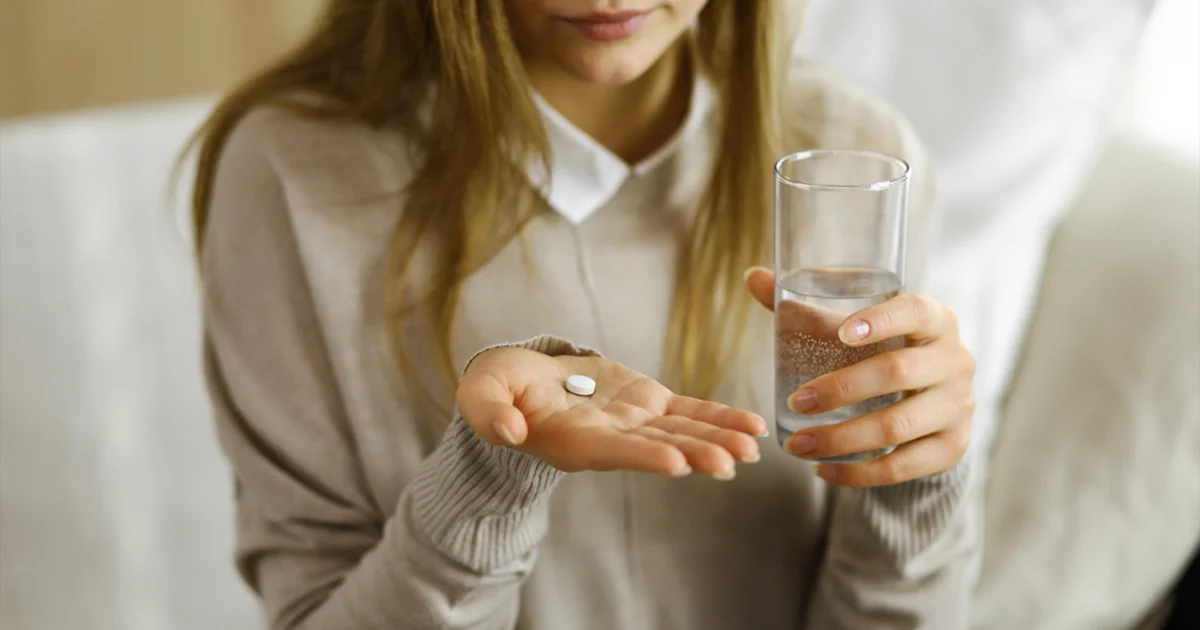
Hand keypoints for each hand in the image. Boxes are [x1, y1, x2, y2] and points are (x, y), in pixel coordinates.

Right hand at [457, 347, 767, 478]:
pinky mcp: (648, 403)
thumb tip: (505, 431)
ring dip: (718, 440)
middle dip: (694, 454)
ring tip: (753, 449)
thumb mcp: (481, 397)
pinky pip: (691, 411)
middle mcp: (609, 439)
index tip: (676, 463)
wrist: (520, 382)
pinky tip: (753, 428)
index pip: (613, 452)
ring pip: (682, 432)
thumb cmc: (497, 391)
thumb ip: (489, 414)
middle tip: (730, 463)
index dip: (643, 457)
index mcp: (571, 442)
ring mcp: (633, 423)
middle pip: (657, 448)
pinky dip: (721, 418)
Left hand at [746, 267, 974, 486]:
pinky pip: (904, 466)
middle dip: (840, 389)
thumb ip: (807, 309)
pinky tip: (824, 471)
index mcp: (935, 320)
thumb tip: (753, 277)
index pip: (915, 311)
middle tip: (795, 404)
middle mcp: (955, 360)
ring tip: (798, 445)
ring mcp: (958, 406)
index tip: (842, 332)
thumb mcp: (855, 328)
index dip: (881, 320)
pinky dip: (859, 473)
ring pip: (898, 426)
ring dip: (841, 439)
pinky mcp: (953, 446)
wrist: (933, 399)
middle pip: (898, 372)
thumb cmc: (884, 351)